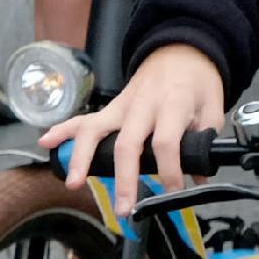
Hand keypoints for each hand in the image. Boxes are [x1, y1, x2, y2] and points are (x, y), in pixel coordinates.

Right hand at [41, 44, 224, 206]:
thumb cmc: (197, 81)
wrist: (182, 50)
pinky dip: (63, 129)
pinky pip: (84, 118)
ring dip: (82, 157)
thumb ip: (205, 143)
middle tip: (123, 208)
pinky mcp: (111, 108)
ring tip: (74, 182)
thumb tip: (199, 179)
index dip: (169, 170)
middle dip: (124, 179)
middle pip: (127, 143)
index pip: (165, 141)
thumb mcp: (213, 108)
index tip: (172, 192)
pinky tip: (46, 142)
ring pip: (96, 129)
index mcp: (172, 104)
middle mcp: (142, 106)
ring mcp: (122, 106)